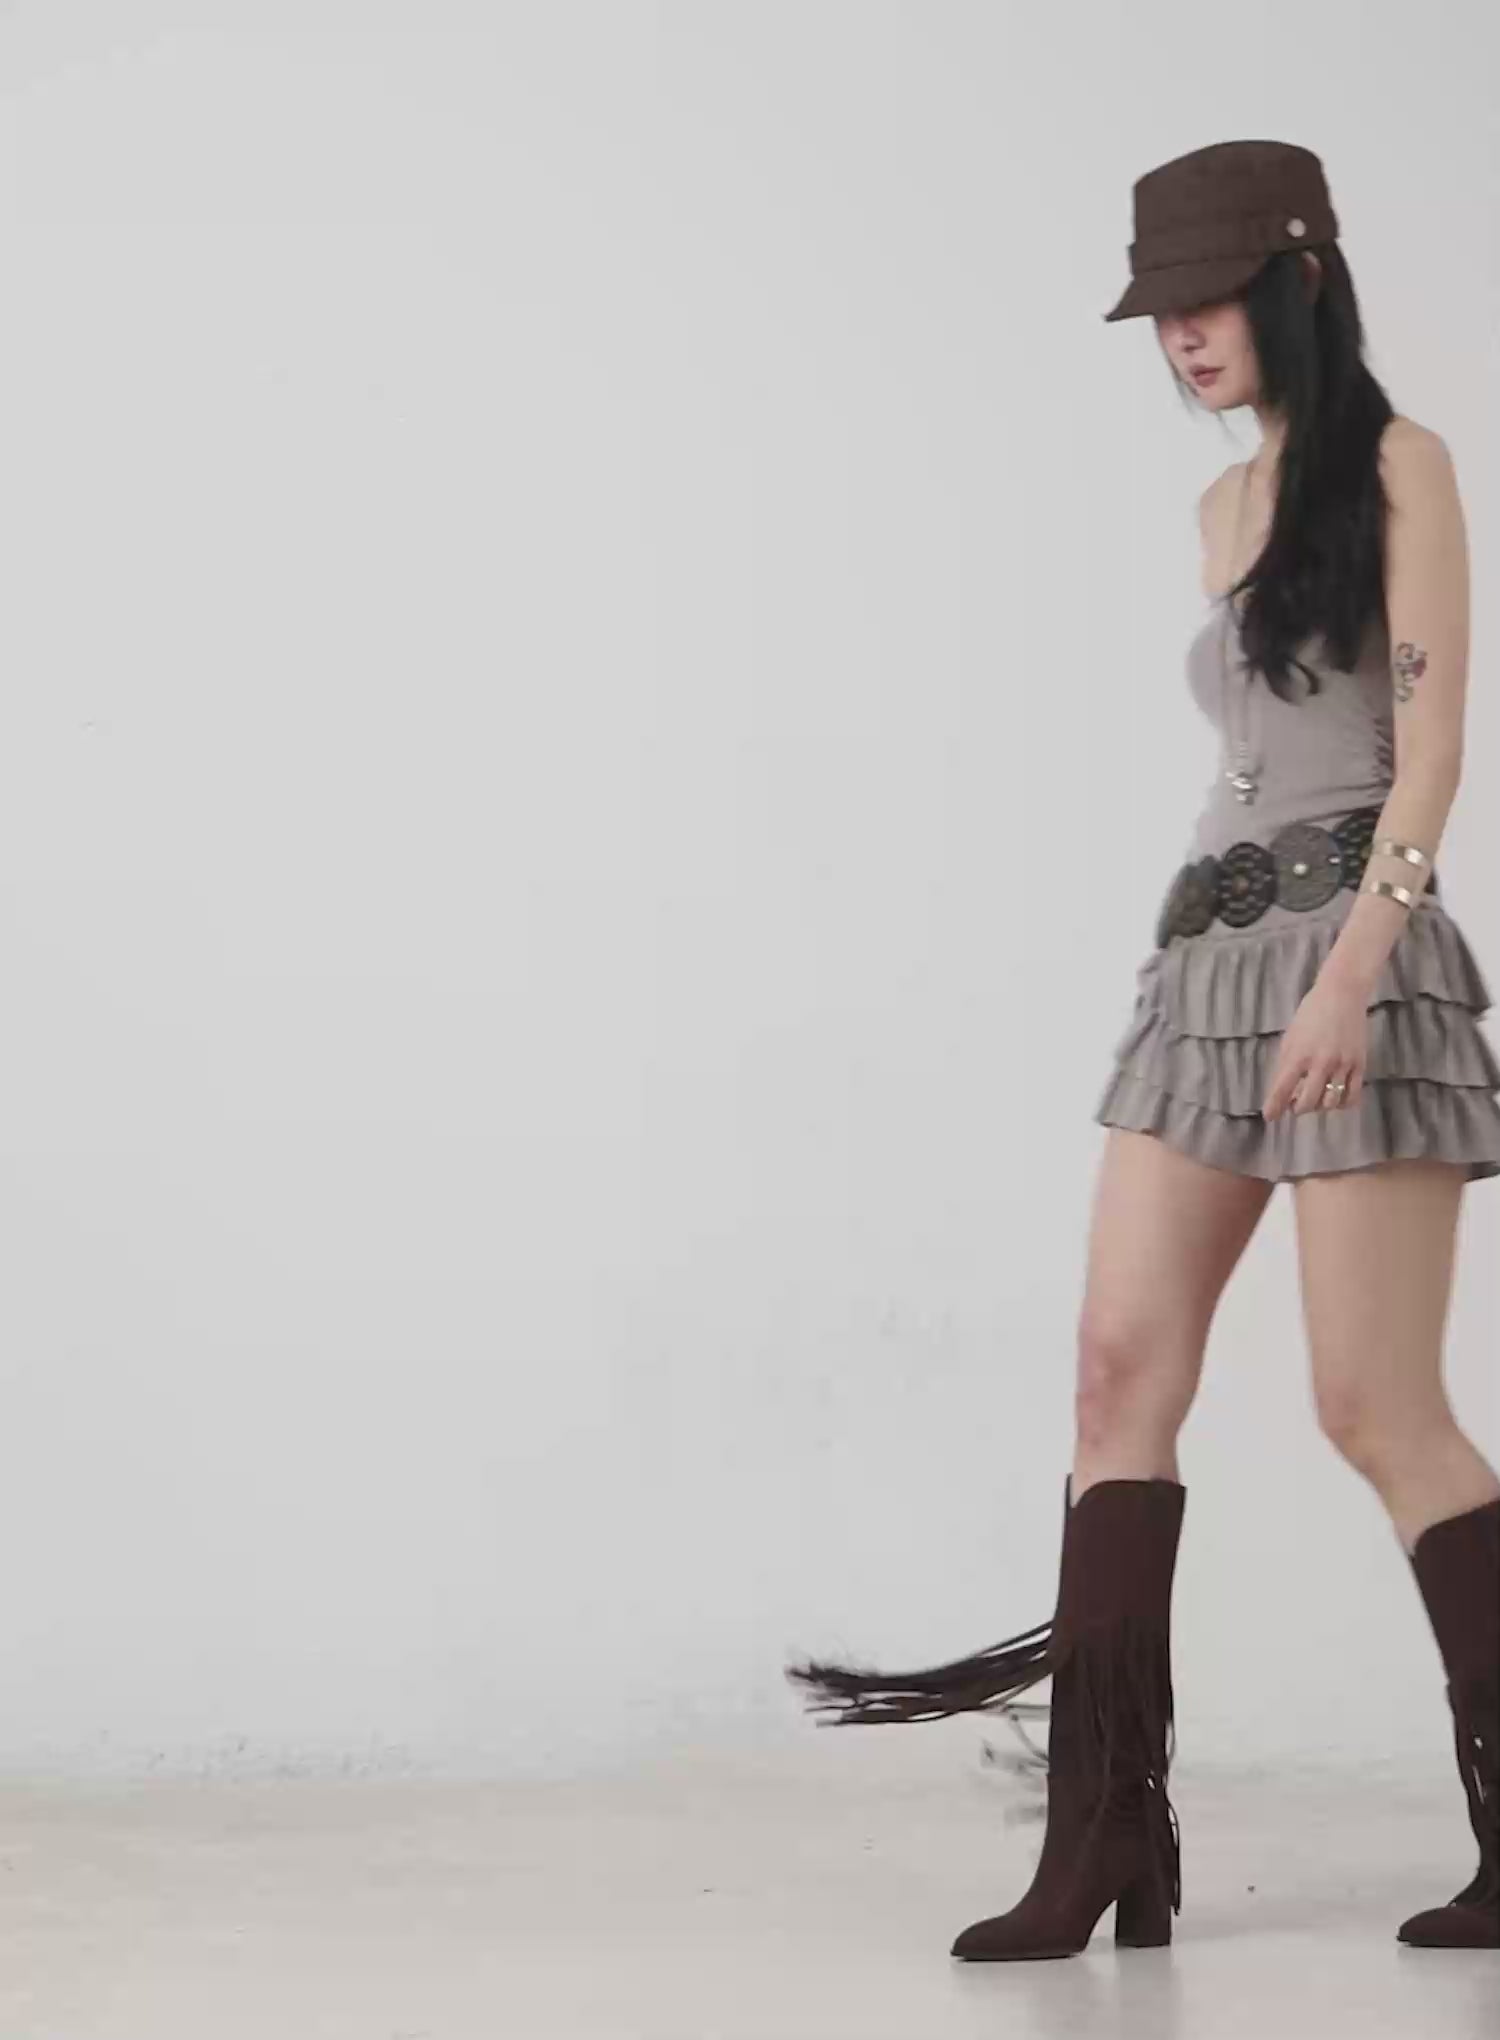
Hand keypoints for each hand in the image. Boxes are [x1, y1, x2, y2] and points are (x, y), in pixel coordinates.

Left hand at [1263, 975, 1370, 1119]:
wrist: (1342, 995)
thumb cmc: (1310, 1014)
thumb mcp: (1290, 1037)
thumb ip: (1286, 1063)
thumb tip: (1282, 1089)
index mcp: (1298, 1054)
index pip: (1282, 1088)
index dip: (1274, 1106)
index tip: (1269, 1117)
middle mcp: (1320, 1063)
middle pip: (1307, 1102)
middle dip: (1297, 1108)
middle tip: (1295, 1104)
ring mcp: (1342, 1065)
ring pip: (1330, 1102)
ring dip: (1319, 1106)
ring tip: (1315, 1098)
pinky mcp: (1360, 1065)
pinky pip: (1352, 1096)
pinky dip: (1342, 1104)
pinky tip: (1335, 1099)